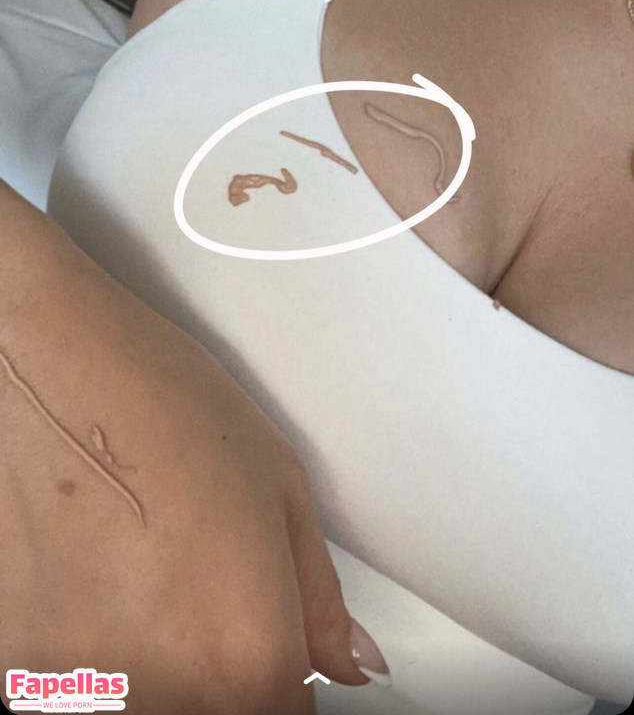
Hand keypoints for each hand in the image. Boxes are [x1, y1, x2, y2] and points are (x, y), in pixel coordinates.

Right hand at [0, 184, 386, 712]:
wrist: (38, 360)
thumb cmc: (152, 395)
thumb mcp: (278, 482)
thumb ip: (318, 598)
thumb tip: (348, 662)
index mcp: (243, 653)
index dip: (288, 680)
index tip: (280, 652)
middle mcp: (157, 688)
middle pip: (213, 711)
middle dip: (219, 661)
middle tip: (197, 571)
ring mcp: (74, 682)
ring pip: (143, 695)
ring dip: (150, 651)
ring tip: (134, 554)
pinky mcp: (12, 660)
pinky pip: (73, 676)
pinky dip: (89, 630)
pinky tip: (88, 558)